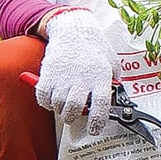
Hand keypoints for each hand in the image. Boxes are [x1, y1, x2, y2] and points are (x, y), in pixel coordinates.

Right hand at [36, 7, 118, 134]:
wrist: (74, 29)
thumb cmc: (94, 48)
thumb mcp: (112, 62)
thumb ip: (114, 81)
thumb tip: (117, 100)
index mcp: (100, 76)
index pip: (101, 105)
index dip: (97, 122)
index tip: (94, 129)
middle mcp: (81, 78)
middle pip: (75, 109)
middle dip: (73, 117)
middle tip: (73, 116)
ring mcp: (63, 76)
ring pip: (58, 105)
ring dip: (61, 110)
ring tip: (65, 104)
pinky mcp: (47, 74)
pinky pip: (43, 97)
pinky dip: (46, 102)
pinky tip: (52, 98)